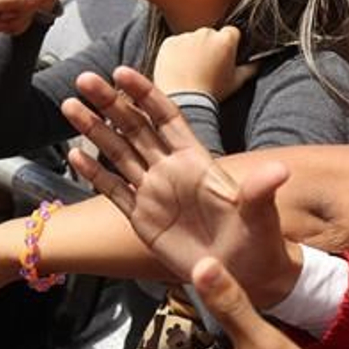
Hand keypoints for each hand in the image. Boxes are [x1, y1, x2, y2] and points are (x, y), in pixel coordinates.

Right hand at [58, 67, 301, 305]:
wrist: (245, 276)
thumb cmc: (258, 242)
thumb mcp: (260, 216)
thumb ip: (261, 192)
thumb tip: (278, 171)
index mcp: (196, 161)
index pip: (165, 118)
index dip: (144, 94)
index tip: (121, 71)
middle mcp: (170, 170)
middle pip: (134, 128)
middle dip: (110, 102)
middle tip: (85, 80)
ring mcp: (153, 192)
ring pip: (117, 152)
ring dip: (94, 129)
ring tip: (70, 106)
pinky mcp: (142, 217)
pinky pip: (113, 190)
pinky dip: (93, 173)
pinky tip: (74, 154)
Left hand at [151, 25, 257, 100]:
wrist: (184, 100)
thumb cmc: (212, 92)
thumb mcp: (237, 82)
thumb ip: (251, 68)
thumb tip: (261, 62)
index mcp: (225, 39)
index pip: (231, 33)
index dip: (229, 45)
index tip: (224, 56)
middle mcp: (206, 33)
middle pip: (210, 34)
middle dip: (209, 46)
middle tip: (206, 66)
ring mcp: (185, 36)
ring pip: (192, 38)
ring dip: (192, 49)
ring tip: (191, 70)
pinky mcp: (168, 42)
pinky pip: (175, 44)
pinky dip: (176, 53)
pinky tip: (179, 68)